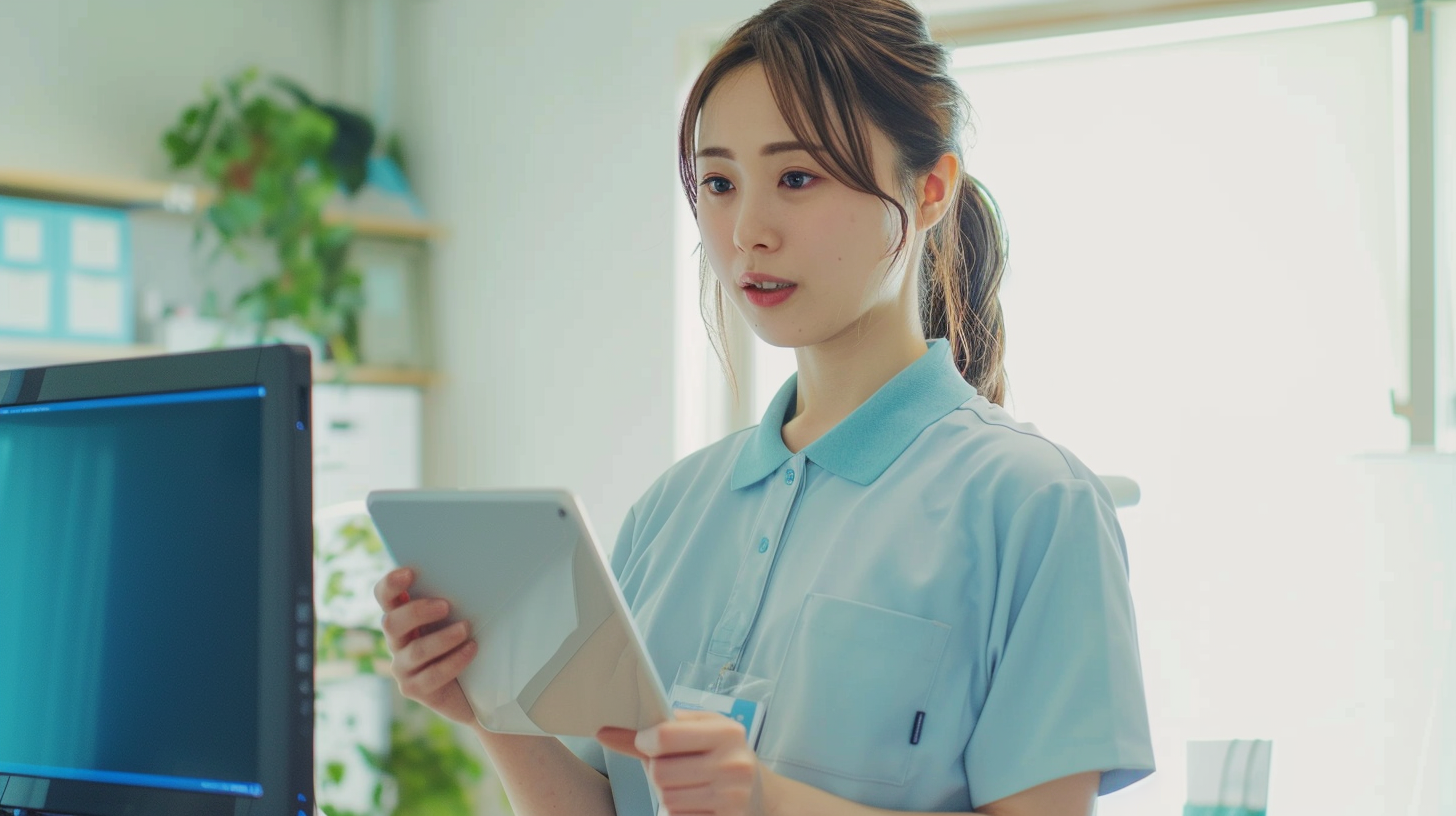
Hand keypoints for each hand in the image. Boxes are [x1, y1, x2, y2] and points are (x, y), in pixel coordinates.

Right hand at [373, 566, 478, 724]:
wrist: (474, 688)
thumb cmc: (465, 642)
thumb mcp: (456, 618)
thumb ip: (452, 601)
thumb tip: (471, 575)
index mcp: (403, 617)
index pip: (384, 597)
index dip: (391, 584)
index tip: (410, 573)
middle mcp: (397, 641)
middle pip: (392, 623)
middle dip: (417, 612)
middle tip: (446, 606)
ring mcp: (402, 667)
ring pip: (415, 651)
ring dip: (442, 638)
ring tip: (465, 628)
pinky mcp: (414, 689)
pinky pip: (432, 675)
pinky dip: (454, 661)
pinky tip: (471, 649)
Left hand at [597, 710, 766, 815]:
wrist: (759, 795)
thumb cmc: (722, 756)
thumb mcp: (700, 731)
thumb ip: (656, 730)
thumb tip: (606, 732)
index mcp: (727, 733)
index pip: (665, 736)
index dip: (645, 741)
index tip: (646, 743)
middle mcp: (733, 764)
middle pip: (660, 772)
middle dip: (656, 770)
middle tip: (671, 767)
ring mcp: (732, 796)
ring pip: (667, 798)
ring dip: (666, 794)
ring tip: (684, 784)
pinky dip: (678, 810)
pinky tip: (693, 800)